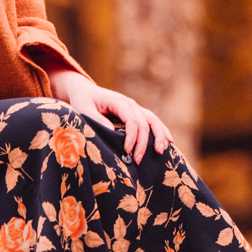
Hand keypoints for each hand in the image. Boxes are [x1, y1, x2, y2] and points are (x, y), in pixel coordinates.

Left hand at [47, 70, 170, 163]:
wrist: (84, 91)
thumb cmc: (83, 101)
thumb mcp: (84, 110)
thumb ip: (97, 120)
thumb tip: (113, 133)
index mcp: (119, 101)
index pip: (132, 120)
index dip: (132, 137)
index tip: (126, 151)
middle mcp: (131, 104)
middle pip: (145, 123)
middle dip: (143, 143)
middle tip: (137, 160)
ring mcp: (135, 108)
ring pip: (153, 120)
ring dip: (158, 136)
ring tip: (160, 152)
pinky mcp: (136, 113)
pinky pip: (153, 121)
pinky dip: (162, 130)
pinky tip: (169, 141)